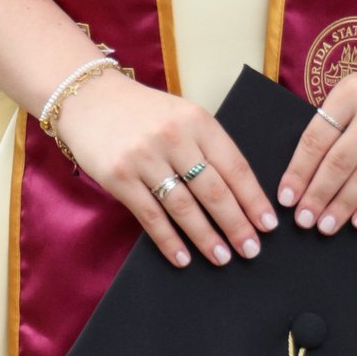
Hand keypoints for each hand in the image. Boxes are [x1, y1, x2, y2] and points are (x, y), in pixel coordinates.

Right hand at [57, 75, 276, 269]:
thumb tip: (239, 194)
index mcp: (198, 121)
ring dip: (206, 237)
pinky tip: (183, 257)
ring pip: (184, 207)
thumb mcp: (182, 116)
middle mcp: (174, 138)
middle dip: (236, 224)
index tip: (268, 224)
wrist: (88, 97)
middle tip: (252, 250)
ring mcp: (145, 158)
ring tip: (223, 258)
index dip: (254, 199)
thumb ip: (207, 147)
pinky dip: (169, 240)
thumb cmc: (142, 112)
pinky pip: (151, 216)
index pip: (235, 166)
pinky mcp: (119, 177)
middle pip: (214, 190)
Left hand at [279, 57, 356, 233]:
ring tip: (327, 226)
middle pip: (339, 161)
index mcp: (350, 91)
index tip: (286, 197)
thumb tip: (305, 168)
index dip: (298, 171)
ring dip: (343, 205)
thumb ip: (335, 119)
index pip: (317, 138)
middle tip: (303, 219)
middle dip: (318, 195)